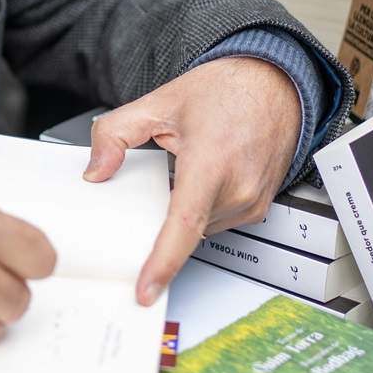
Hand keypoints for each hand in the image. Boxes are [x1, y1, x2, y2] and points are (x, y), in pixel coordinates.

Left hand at [84, 57, 299, 304]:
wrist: (276, 83)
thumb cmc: (227, 90)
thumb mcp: (158, 102)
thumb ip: (115, 133)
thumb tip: (96, 171)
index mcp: (212, 161)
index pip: (184, 223)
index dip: (163, 262)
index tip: (146, 289)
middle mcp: (239, 187)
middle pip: (184, 228)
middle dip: (160, 215)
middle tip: (157, 178)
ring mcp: (253, 201)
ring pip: (200, 229)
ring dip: (184, 210)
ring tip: (189, 167)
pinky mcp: (259, 207)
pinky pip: (218, 222)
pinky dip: (202, 208)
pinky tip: (203, 177)